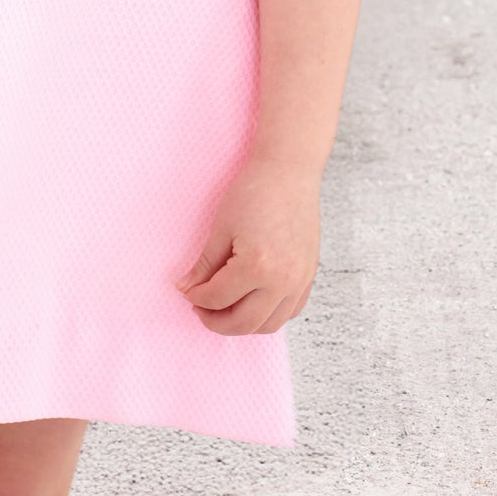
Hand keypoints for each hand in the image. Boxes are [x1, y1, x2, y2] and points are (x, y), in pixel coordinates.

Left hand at [174, 154, 320, 334]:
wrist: (289, 170)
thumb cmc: (254, 191)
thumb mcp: (222, 227)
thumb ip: (205, 264)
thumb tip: (187, 288)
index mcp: (257, 266)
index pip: (219, 298)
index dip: (198, 298)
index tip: (187, 292)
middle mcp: (282, 281)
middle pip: (244, 323)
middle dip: (216, 321)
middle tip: (201, 310)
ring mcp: (299, 281)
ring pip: (269, 325)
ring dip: (244, 324)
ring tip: (224, 308)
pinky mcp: (309, 276)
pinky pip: (289, 312)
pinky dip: (269, 315)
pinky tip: (252, 302)